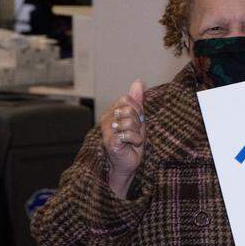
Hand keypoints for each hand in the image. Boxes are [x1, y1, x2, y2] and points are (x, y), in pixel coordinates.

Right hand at [100, 80, 145, 198]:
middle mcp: (106, 119)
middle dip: (138, 122)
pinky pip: (128, 134)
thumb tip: (138, 81)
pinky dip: (135, 140)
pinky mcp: (110, 142)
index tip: (137, 123)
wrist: (129, 164)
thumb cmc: (132, 143)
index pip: (127, 99)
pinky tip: (131, 145)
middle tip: (135, 133)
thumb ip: (137, 100)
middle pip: (129, 109)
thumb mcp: (138, 119)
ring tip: (133, 140)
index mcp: (111, 112)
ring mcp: (106, 130)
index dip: (137, 110)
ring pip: (129, 121)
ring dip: (137, 132)